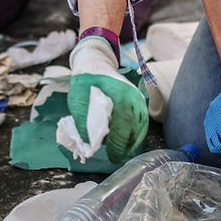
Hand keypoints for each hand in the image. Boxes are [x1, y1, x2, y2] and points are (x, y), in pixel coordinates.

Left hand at [66, 37, 147, 162]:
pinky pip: (142, 120)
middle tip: (117, 158)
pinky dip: (137, 132)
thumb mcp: (78, 101)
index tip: (112, 158)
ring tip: (123, 152)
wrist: (95, 62)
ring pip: (141, 126)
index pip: (120, 130)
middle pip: (134, 130)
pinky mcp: (139, 99)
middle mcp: (132, 99)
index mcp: (118, 99)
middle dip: (125, 147)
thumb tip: (90, 145)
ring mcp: (138, 99)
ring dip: (133, 141)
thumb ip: (83, 123)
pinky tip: (129, 141)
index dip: (116, 147)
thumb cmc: (85, 82)